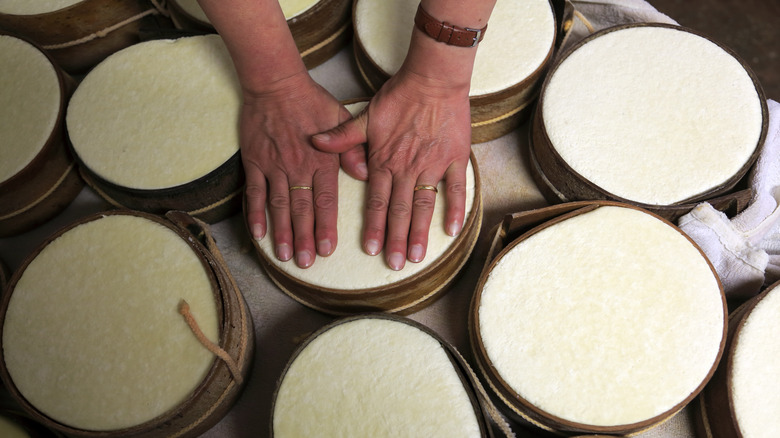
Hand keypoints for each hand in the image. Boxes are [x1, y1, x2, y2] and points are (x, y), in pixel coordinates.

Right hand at [242, 71, 350, 267]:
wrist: (276, 84)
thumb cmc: (312, 101)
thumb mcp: (340, 119)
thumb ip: (353, 148)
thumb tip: (366, 174)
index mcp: (322, 160)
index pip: (326, 201)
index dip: (326, 227)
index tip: (328, 249)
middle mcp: (298, 167)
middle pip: (302, 210)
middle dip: (304, 239)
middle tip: (306, 263)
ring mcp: (274, 166)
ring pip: (279, 205)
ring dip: (282, 232)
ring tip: (284, 256)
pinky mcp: (255, 161)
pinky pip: (254, 192)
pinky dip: (255, 213)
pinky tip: (258, 234)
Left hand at [313, 69, 471, 270]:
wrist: (433, 79)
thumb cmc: (398, 97)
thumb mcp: (365, 116)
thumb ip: (342, 136)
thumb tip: (314, 142)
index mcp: (384, 161)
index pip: (377, 202)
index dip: (374, 227)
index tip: (372, 250)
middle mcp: (407, 168)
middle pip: (400, 210)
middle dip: (396, 239)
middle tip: (395, 265)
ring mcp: (433, 164)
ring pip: (425, 205)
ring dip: (420, 232)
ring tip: (417, 256)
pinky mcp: (455, 158)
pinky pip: (456, 188)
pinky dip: (455, 209)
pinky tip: (452, 231)